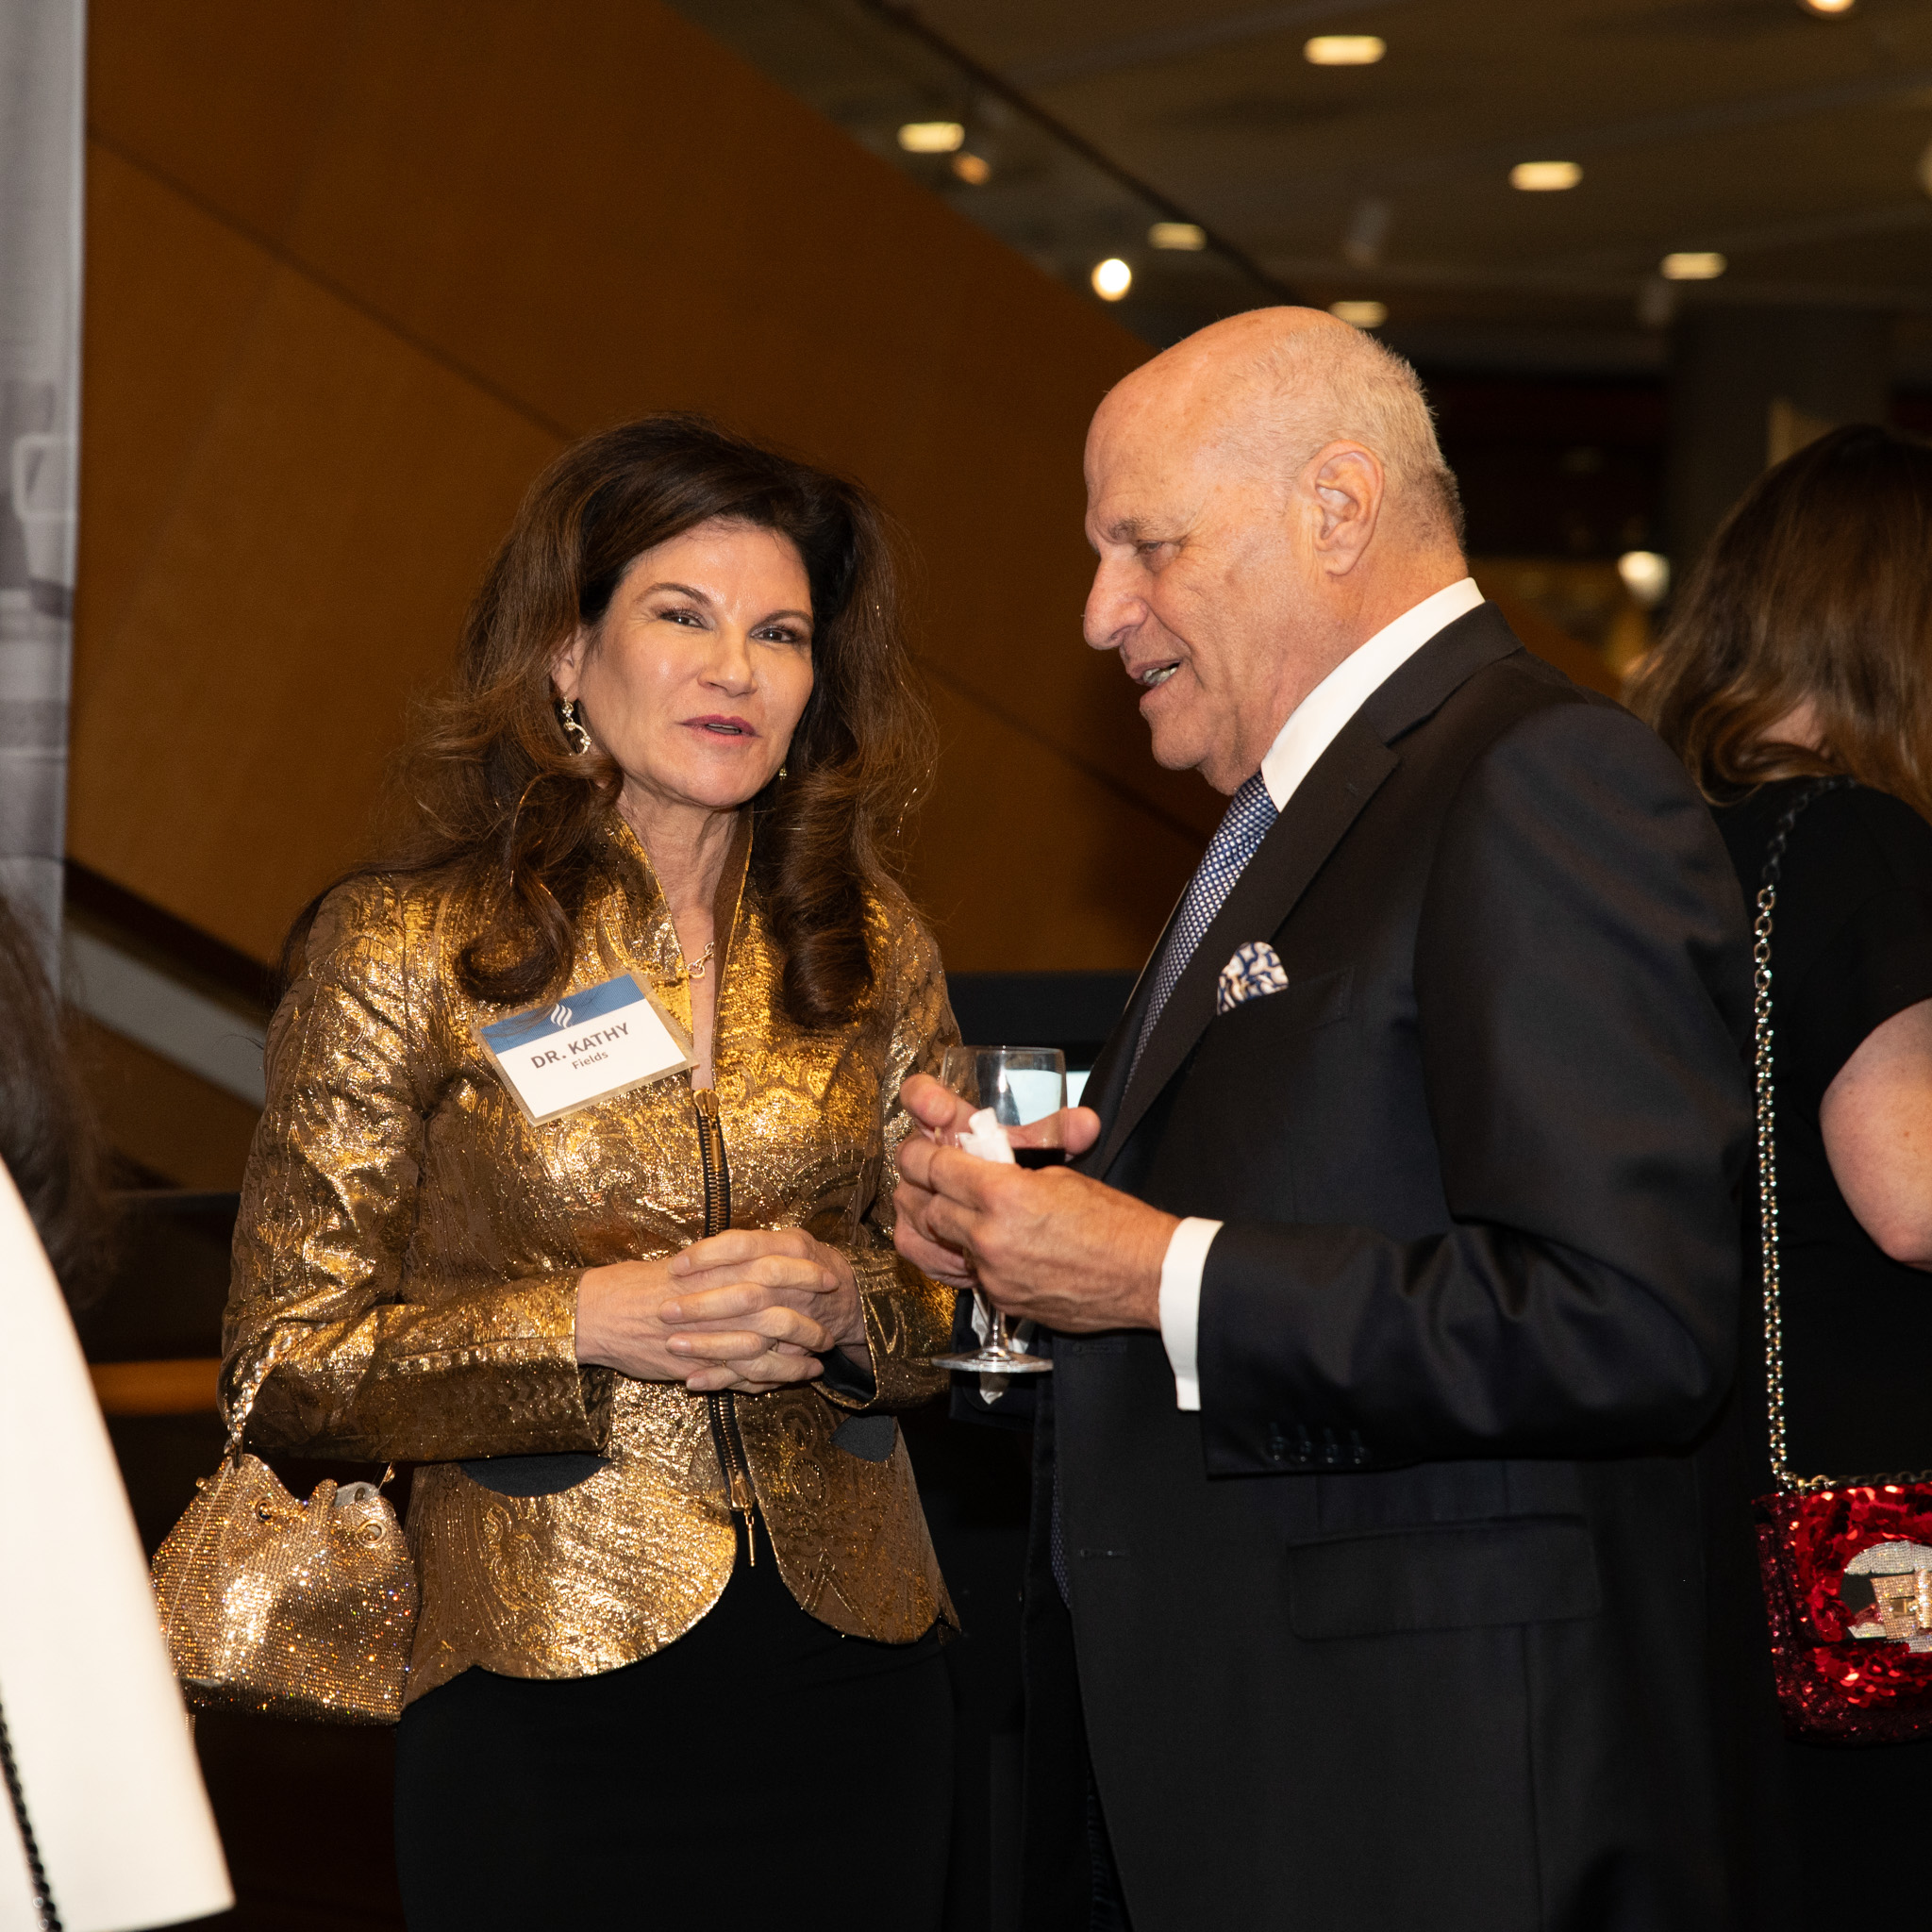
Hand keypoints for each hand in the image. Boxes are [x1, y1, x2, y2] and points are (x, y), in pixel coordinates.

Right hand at [575, 1229, 858, 1393]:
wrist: (599, 1313)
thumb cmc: (640, 1284)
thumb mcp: (687, 1264)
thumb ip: (722, 1264)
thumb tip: (757, 1258)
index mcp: (716, 1270)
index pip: (774, 1269)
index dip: (806, 1275)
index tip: (830, 1278)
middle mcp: (715, 1303)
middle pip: (777, 1313)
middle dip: (809, 1323)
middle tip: (830, 1330)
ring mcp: (707, 1337)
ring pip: (765, 1352)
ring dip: (796, 1359)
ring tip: (817, 1362)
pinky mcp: (697, 1366)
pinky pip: (741, 1377)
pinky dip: (768, 1380)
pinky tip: (786, 1381)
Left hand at [893, 1074, 1128, 1322]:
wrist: (1146, 1274)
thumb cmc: (1114, 1220)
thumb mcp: (1059, 1176)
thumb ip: (1009, 1172)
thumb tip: (979, 1168)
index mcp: (1004, 1193)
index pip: (935, 1168)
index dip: (920, 1155)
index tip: (918, 1151)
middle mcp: (990, 1236)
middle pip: (928, 1208)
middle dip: (927, 1192)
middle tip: (934, 1181)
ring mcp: (993, 1274)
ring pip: (945, 1244)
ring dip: (949, 1226)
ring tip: (967, 1212)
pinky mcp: (1002, 1301)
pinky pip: (972, 1273)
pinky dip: (977, 1258)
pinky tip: (1000, 1246)